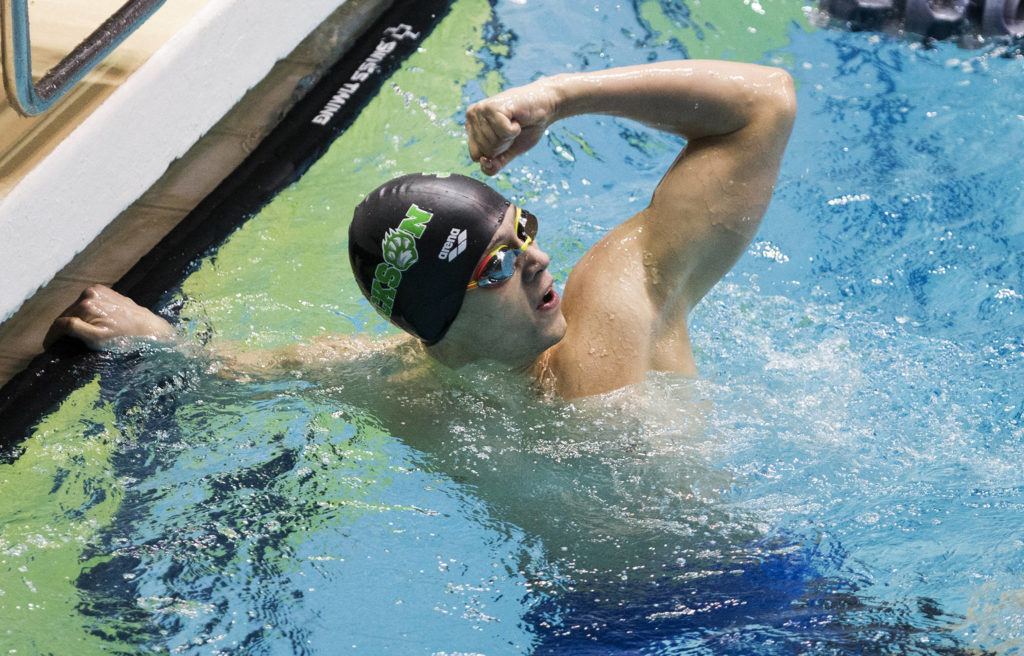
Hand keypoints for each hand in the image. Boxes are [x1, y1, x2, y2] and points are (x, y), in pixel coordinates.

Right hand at [45, 285, 174, 349]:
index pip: (59, 322)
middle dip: (62, 329)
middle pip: (67, 314)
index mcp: (86, 305)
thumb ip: (74, 329)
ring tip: (73, 335)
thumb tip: (58, 325)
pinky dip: (85, 313)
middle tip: (59, 344)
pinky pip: (87, 303)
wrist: (149, 329)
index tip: (48, 347)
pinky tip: (89, 324)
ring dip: (73, 320)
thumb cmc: (124, 339)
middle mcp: (90, 293)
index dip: (52, 336)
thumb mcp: (97, 339)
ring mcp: (97, 290)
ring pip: (76, 308)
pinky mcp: (104, 290)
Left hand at [465, 78, 558, 174]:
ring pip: (493, 143)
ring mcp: (481, 110)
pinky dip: (514, 130)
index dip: (494, 153)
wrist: (545, 107)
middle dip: (503, 144)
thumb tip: (484, 163)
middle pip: (485, 151)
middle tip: (511, 128)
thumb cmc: (526, 128)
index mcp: (471, 127)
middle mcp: (472, 116)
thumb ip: (494, 165)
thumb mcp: (508, 152)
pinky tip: (516, 118)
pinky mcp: (493, 107)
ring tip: (514, 122)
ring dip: (510, 136)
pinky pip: (502, 132)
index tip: (504, 137)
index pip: (475, 156)